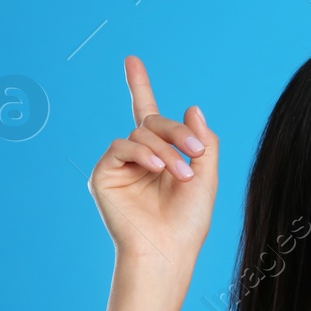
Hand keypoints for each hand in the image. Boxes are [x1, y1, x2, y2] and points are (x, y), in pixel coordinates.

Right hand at [89, 56, 218, 269]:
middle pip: (152, 121)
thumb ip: (203, 140)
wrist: (168, 250)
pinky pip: (121, 146)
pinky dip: (142, 153)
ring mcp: (119, 165)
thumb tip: (191, 105)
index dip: (139, 85)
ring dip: (166, 150)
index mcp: (161, 155)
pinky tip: (158, 168)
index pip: (149, 114)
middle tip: (196, 153)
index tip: (131, 60)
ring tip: (181, 174)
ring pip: (140, 133)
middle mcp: (138, 157)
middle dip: (177, 132)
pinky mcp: (103, 175)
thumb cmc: (188, 221)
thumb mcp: (207, 176)